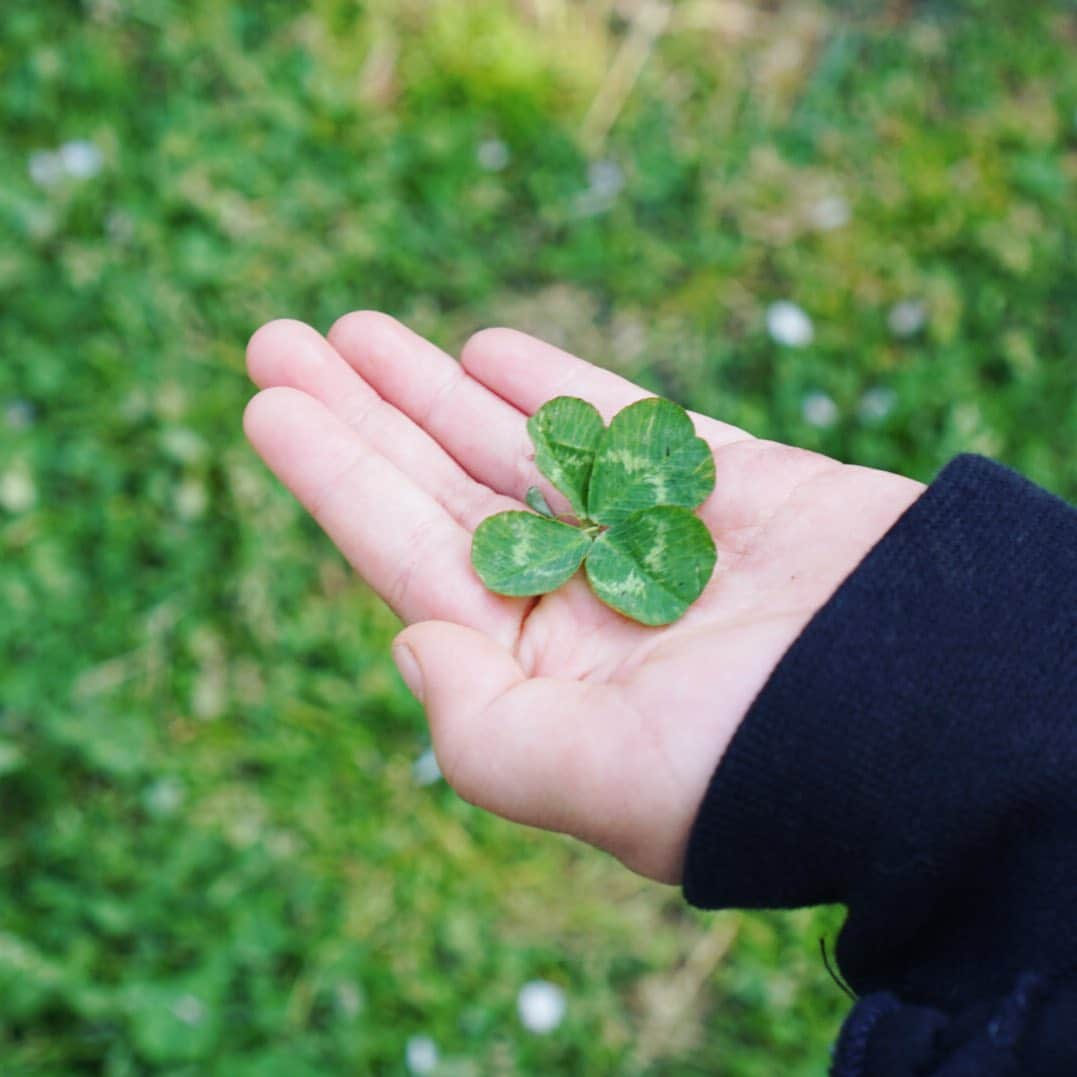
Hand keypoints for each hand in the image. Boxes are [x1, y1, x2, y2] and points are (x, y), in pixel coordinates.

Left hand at [244, 314, 923, 883]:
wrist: (937, 720)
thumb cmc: (762, 765)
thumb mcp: (598, 783)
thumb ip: (481, 730)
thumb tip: (408, 639)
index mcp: (541, 671)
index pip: (409, 557)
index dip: (334, 477)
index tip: (267, 405)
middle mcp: (584, 600)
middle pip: (445, 488)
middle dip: (364, 415)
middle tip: (279, 340)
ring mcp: (652, 535)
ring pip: (520, 444)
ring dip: (437, 385)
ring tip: (359, 330)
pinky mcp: (727, 484)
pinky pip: (626, 422)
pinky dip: (558, 384)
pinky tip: (486, 347)